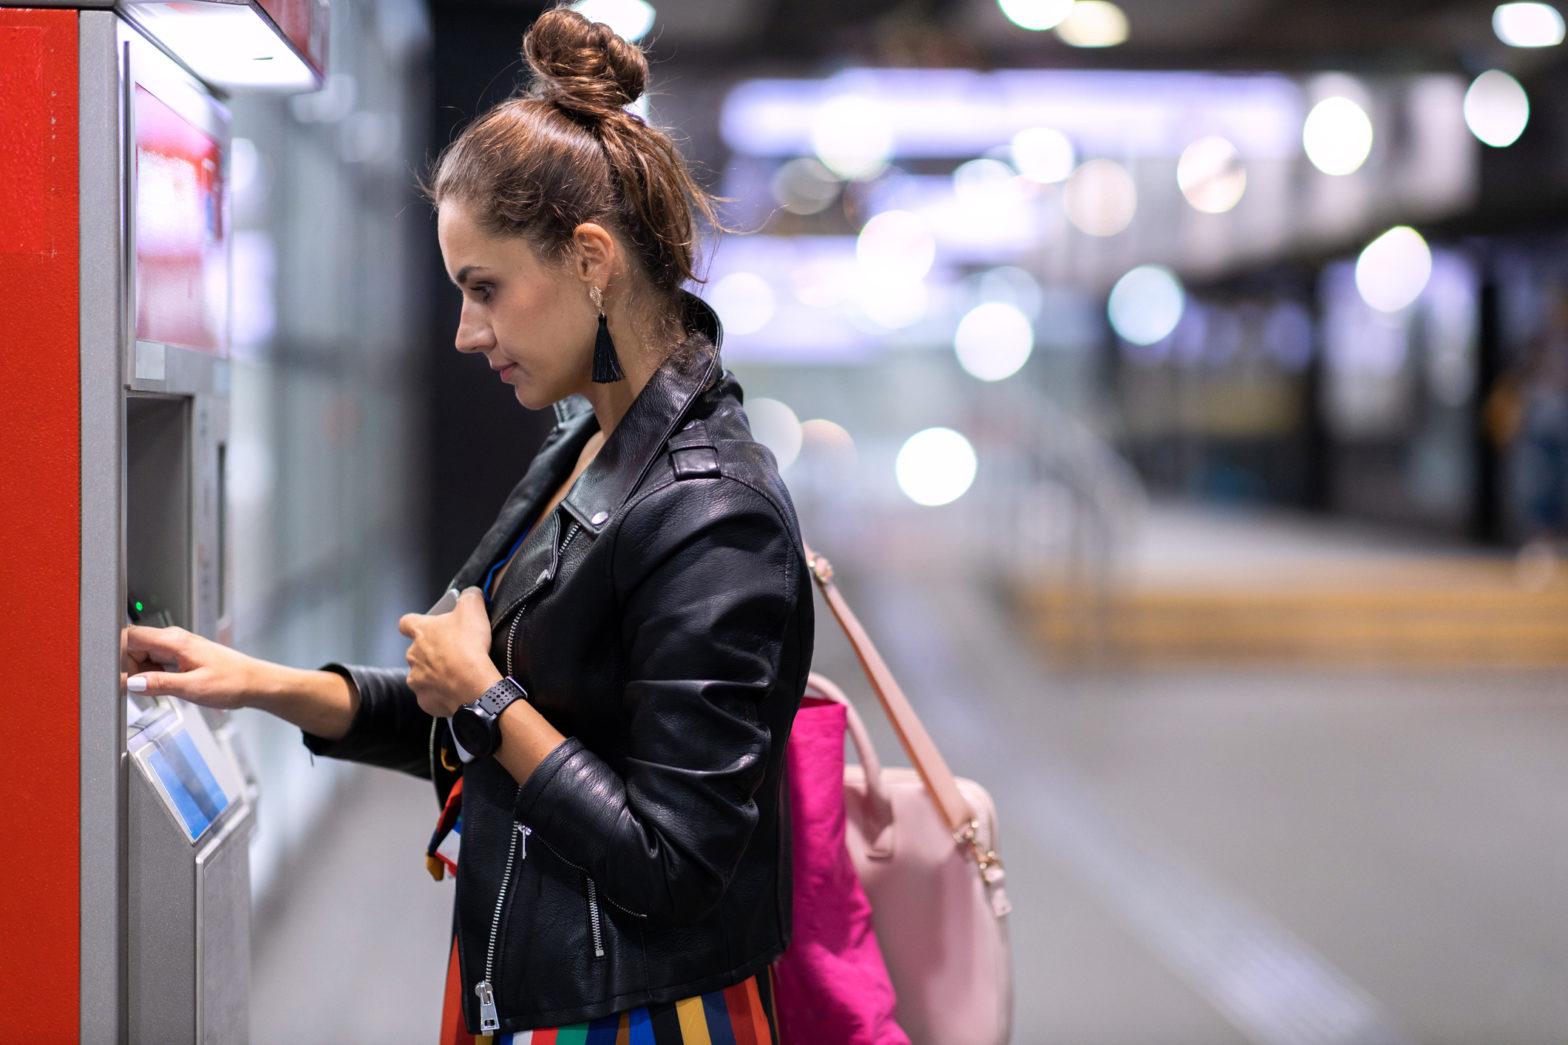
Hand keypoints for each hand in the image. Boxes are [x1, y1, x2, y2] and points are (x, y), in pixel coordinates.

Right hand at [123, 625, 263, 709]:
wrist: (256, 683)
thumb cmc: (233, 682)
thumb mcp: (193, 688)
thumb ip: (160, 684)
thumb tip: (132, 683)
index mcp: (174, 641)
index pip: (130, 636)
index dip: (116, 653)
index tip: (114, 674)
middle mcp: (174, 641)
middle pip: (132, 647)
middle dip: (127, 668)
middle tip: (138, 689)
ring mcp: (177, 649)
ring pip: (142, 657)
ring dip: (140, 674)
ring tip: (155, 690)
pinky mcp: (181, 658)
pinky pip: (154, 664)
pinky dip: (151, 676)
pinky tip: (162, 687)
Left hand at [398, 587, 499, 717]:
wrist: (472, 685)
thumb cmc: (469, 646)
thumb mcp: (473, 609)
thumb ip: (469, 596)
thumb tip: (471, 593)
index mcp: (421, 632)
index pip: (406, 623)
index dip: (415, 623)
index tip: (427, 625)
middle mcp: (413, 655)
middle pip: (418, 651)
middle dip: (432, 652)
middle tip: (455, 653)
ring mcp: (417, 679)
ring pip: (423, 674)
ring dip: (436, 674)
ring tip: (457, 674)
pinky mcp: (425, 700)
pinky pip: (432, 695)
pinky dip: (442, 693)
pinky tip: (457, 690)